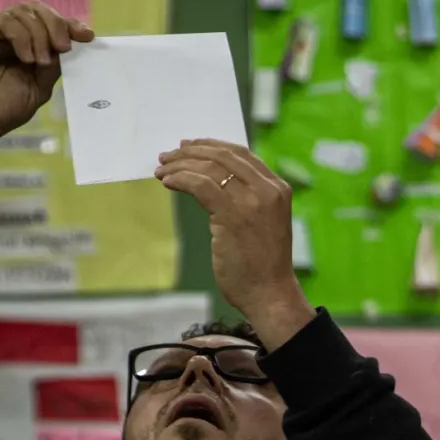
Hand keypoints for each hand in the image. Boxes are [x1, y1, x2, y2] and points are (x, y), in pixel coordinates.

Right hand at [0, 1, 93, 160]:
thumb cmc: (2, 110)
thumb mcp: (38, 88)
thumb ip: (53, 66)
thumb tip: (70, 46)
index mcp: (28, 45)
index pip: (51, 23)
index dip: (70, 25)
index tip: (88, 36)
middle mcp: (11, 35)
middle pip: (38, 10)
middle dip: (57, 25)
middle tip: (64, 48)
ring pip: (23, 12)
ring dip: (40, 34)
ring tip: (40, 61)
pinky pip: (6, 22)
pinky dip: (22, 38)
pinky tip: (27, 59)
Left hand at [155, 139, 308, 320]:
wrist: (270, 294)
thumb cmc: (262, 265)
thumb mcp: (261, 222)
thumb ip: (247, 199)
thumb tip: (213, 183)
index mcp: (277, 187)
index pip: (241, 154)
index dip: (210, 146)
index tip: (188, 146)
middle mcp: (268, 189)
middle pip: (223, 156)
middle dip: (190, 152)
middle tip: (167, 156)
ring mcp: (252, 201)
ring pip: (209, 168)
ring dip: (180, 165)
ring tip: (161, 169)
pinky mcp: (233, 215)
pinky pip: (200, 186)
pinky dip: (180, 179)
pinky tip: (167, 182)